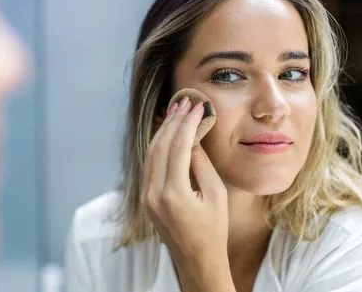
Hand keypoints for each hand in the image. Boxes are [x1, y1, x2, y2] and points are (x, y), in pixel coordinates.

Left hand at [141, 96, 228, 266]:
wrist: (196, 260)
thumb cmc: (213, 229)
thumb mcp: (215, 194)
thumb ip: (201, 163)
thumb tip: (192, 136)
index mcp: (173, 194)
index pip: (177, 148)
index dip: (187, 124)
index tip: (196, 106)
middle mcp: (154, 194)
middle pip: (160, 146)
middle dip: (173, 121)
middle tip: (184, 101)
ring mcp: (147, 196)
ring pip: (150, 153)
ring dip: (163, 130)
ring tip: (175, 111)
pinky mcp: (146, 198)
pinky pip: (149, 164)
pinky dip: (157, 146)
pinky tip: (166, 132)